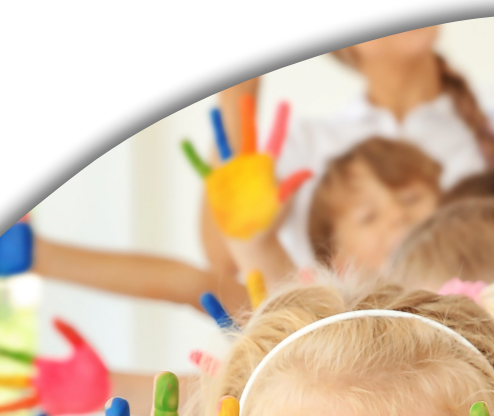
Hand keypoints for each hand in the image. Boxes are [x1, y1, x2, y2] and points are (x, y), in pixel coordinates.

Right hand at [0, 318, 110, 415]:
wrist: (109, 388)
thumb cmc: (97, 367)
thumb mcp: (83, 347)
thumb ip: (70, 332)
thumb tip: (53, 318)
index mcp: (47, 366)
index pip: (23, 358)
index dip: (9, 354)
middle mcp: (44, 382)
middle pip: (16, 381)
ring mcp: (48, 397)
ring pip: (22, 402)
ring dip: (5, 406)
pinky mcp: (56, 411)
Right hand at [182, 96, 312, 239]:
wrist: (251, 240)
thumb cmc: (270, 223)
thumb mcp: (281, 205)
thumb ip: (291, 187)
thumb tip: (309, 171)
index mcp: (266, 168)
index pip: (275, 141)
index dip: (280, 123)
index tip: (286, 103)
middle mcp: (248, 166)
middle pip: (248, 136)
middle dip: (247, 116)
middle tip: (247, 97)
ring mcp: (231, 173)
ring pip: (223, 146)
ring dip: (217, 129)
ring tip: (213, 111)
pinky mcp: (216, 184)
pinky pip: (201, 168)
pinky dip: (192, 156)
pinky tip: (185, 143)